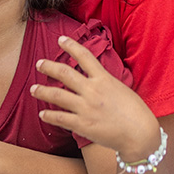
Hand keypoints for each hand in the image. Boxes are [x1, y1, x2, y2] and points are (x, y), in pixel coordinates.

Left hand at [30, 36, 158, 156]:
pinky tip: (42, 114)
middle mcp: (92, 90)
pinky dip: (49, 115)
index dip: (71, 45)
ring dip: (42, 91)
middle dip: (49, 67)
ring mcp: (86, 107)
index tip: (61, 39)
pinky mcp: (82, 125)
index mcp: (104, 79)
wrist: (140, 134)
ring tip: (33, 89)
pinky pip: (60, 118)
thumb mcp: (121, 89)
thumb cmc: (135, 113)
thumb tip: (96, 79)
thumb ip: (105, 83)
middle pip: (65, 73)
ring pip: (57, 95)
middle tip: (39, 64)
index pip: (84, 56)